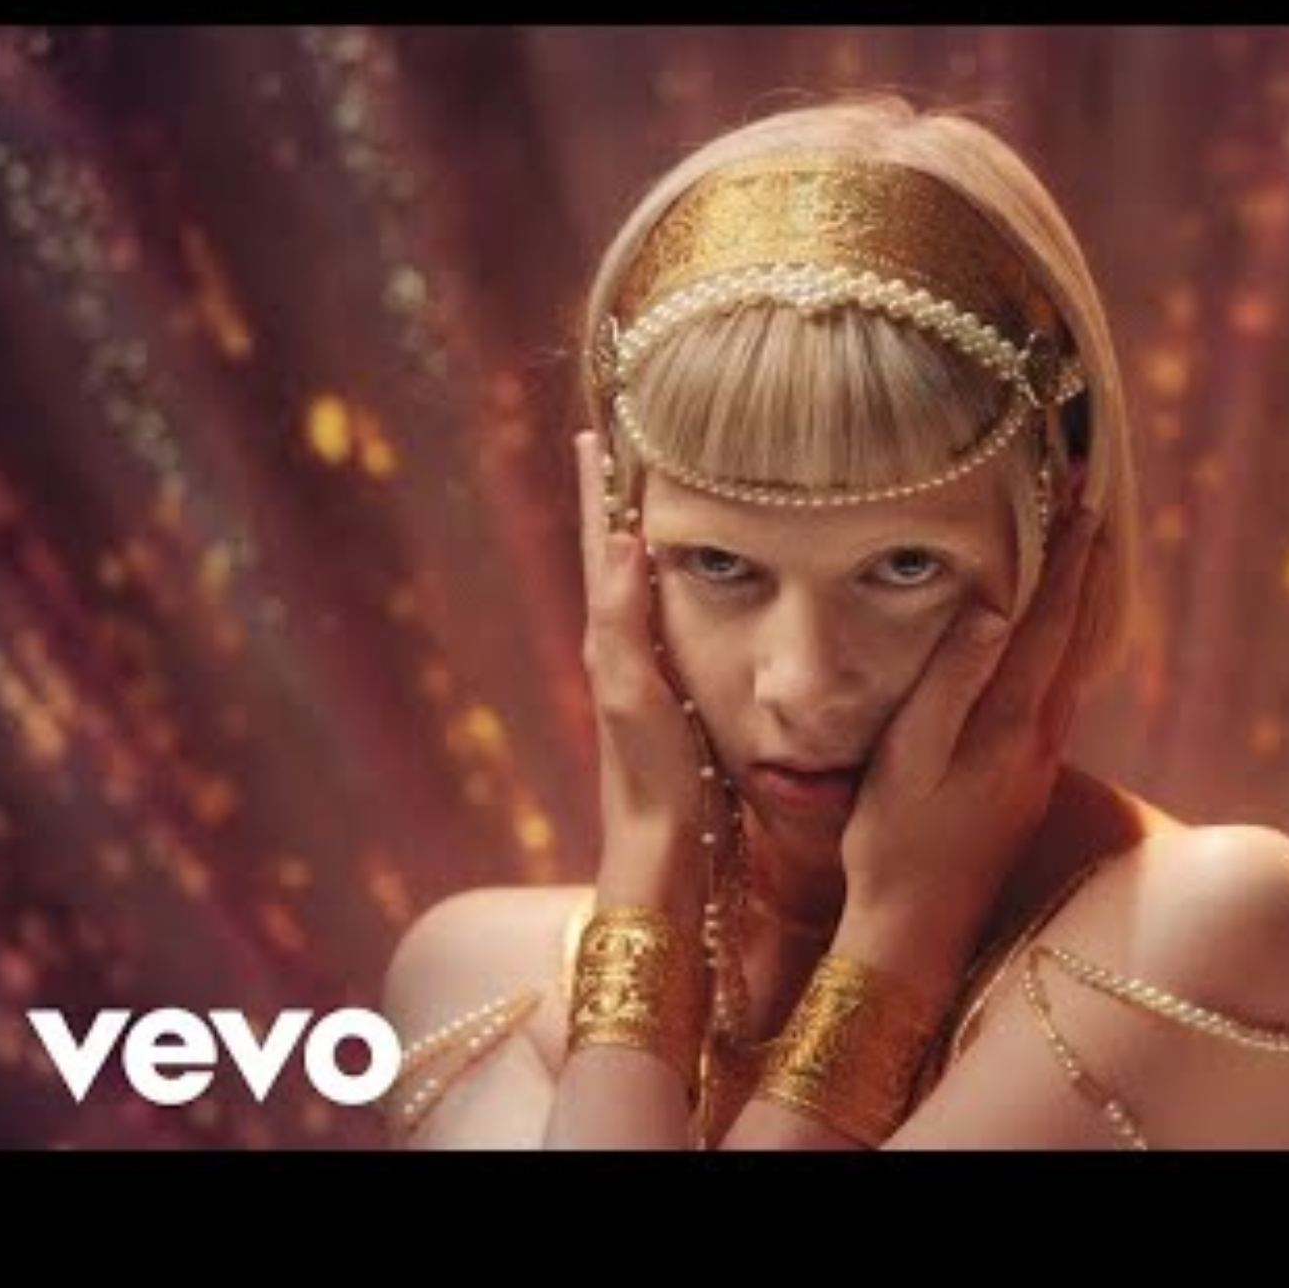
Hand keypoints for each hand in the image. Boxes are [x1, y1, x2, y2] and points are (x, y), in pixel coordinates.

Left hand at [573, 430, 715, 902]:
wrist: (662, 851)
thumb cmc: (650, 778)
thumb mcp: (633, 693)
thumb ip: (623, 619)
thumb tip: (627, 539)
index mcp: (611, 640)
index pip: (602, 548)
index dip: (600, 494)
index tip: (597, 436)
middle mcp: (623, 649)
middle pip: (616, 556)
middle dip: (617, 502)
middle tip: (623, 446)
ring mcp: (648, 672)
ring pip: (642, 585)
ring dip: (643, 537)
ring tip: (657, 496)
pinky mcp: (676, 694)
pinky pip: (670, 617)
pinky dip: (674, 582)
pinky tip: (691, 583)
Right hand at [839, 504, 1106, 960]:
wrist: (919, 930)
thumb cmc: (894, 843)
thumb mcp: (906, 760)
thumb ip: (949, 684)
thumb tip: (991, 609)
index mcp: (1009, 723)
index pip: (1049, 622)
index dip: (1068, 558)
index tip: (1084, 499)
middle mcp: (1038, 738)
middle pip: (1074, 635)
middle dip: (1085, 569)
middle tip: (1094, 505)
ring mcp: (1038, 762)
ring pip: (1071, 664)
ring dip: (1077, 606)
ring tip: (1079, 555)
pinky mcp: (1027, 781)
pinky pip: (1057, 692)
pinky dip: (1061, 647)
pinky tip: (1049, 639)